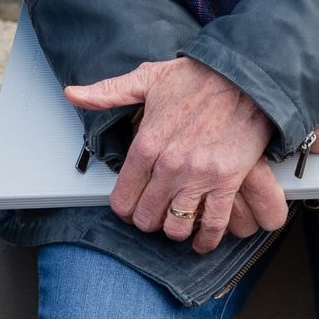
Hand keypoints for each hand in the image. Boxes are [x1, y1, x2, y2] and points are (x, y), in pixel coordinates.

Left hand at [63, 58, 318, 254]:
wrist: (245, 76)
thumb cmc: (199, 76)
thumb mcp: (147, 78)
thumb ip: (108, 92)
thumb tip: (73, 93)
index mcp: (146, 143)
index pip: (123, 197)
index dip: (124, 208)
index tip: (130, 207)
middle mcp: (168, 165)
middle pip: (147, 217)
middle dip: (147, 221)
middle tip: (154, 216)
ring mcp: (198, 176)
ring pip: (176, 227)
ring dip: (174, 232)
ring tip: (176, 225)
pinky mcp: (226, 182)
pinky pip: (213, 225)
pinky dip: (205, 240)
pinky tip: (201, 242)